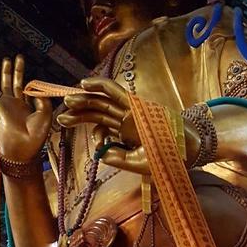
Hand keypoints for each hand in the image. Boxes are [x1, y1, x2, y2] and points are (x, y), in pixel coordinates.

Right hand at [0, 55, 51, 160]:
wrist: (21, 146)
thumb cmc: (35, 135)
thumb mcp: (45, 114)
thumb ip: (43, 99)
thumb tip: (36, 89)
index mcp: (28, 108)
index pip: (28, 91)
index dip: (31, 83)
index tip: (35, 77)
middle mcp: (17, 105)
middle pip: (16, 83)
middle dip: (18, 70)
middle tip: (19, 58)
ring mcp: (6, 104)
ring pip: (5, 83)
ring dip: (7, 71)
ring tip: (8, 59)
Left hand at [58, 77, 200, 174]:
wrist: (186, 151)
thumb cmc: (165, 157)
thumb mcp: (137, 163)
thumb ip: (118, 158)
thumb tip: (100, 153)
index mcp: (125, 131)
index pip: (99, 123)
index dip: (82, 122)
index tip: (65, 123)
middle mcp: (125, 119)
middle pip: (96, 111)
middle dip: (77, 111)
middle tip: (60, 114)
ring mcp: (130, 110)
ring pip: (102, 101)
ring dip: (83, 99)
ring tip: (67, 101)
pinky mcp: (135, 103)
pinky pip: (115, 91)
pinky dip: (99, 85)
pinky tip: (84, 84)